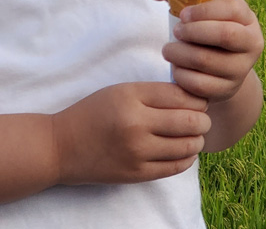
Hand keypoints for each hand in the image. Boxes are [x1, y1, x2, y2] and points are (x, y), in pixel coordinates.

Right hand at [51, 82, 210, 185]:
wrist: (61, 146)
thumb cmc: (92, 113)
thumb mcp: (120, 91)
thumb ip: (154, 93)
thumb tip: (193, 98)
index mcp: (130, 96)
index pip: (181, 95)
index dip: (196, 97)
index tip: (197, 100)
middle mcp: (136, 124)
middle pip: (191, 121)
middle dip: (203, 119)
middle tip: (201, 118)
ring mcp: (137, 152)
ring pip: (189, 145)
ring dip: (197, 139)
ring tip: (193, 135)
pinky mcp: (138, 173)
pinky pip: (177, 166)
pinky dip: (187, 157)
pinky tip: (183, 150)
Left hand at [161, 0, 264, 104]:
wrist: (221, 68)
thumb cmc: (205, 29)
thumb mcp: (195, 9)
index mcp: (246, 17)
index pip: (231, 8)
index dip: (203, 10)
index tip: (182, 14)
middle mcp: (251, 42)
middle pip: (224, 35)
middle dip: (193, 32)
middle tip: (176, 31)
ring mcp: (242, 68)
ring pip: (207, 61)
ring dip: (180, 54)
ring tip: (169, 50)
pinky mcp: (228, 89)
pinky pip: (201, 85)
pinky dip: (182, 75)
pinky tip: (177, 67)